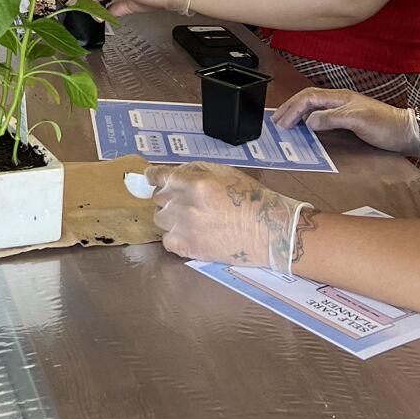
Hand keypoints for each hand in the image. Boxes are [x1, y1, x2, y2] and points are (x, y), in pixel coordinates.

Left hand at [146, 162, 312, 274]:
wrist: (269, 232)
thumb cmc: (251, 199)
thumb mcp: (224, 172)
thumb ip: (195, 171)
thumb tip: (172, 173)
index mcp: (194, 182)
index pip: (159, 176)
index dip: (153, 177)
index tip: (150, 178)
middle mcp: (185, 204)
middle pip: (158, 197)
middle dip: (168, 197)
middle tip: (185, 202)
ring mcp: (183, 227)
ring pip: (159, 219)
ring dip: (170, 217)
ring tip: (190, 219)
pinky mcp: (186, 247)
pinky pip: (166, 239)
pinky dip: (175, 236)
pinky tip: (191, 234)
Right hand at [272, 87, 419, 155]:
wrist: (407, 132)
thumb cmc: (385, 125)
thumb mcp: (357, 120)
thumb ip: (332, 118)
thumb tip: (309, 121)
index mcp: (339, 97)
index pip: (308, 98)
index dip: (293, 109)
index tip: (283, 123)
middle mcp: (339, 101)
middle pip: (308, 99)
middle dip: (290, 108)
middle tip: (276, 121)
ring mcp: (344, 109)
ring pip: (313, 106)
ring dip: (298, 112)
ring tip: (286, 122)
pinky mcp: (349, 119)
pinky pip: (321, 115)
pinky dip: (308, 119)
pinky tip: (306, 126)